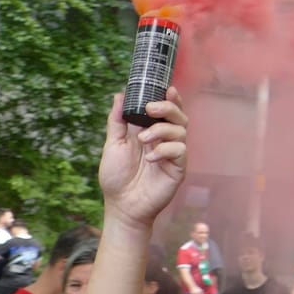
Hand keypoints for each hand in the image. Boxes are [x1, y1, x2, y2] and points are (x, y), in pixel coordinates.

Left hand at [98, 87, 187, 224]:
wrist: (122, 205)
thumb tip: (119, 95)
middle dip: (167, 107)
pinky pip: (180, 150)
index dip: (170, 98)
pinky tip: (151, 159)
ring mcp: (172, 154)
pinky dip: (165, 149)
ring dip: (161, 130)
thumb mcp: (113, 144)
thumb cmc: (117, 177)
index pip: (166, 110)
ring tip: (143, 140)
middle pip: (179, 116)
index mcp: (150, 131)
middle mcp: (164, 140)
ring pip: (181, 130)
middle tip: (150, 109)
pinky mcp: (178, 168)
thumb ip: (117, 120)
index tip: (167, 89)